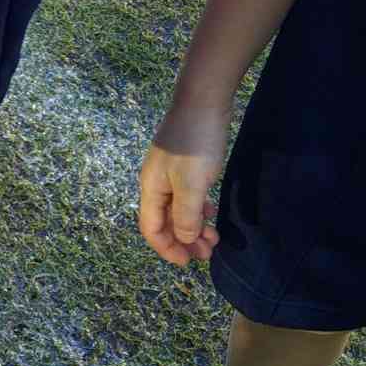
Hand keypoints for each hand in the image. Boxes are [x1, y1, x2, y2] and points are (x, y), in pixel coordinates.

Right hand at [138, 103, 226, 265]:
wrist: (203, 102)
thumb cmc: (195, 143)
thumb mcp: (192, 184)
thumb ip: (187, 215)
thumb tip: (184, 240)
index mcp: (151, 188)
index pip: (151, 228)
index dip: (167, 248)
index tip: (189, 263)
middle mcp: (156, 183)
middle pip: (164, 221)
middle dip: (183, 241)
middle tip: (208, 254)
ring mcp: (170, 173)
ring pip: (177, 210)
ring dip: (193, 227)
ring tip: (214, 238)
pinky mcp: (184, 165)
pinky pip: (187, 196)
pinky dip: (198, 209)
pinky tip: (211, 211)